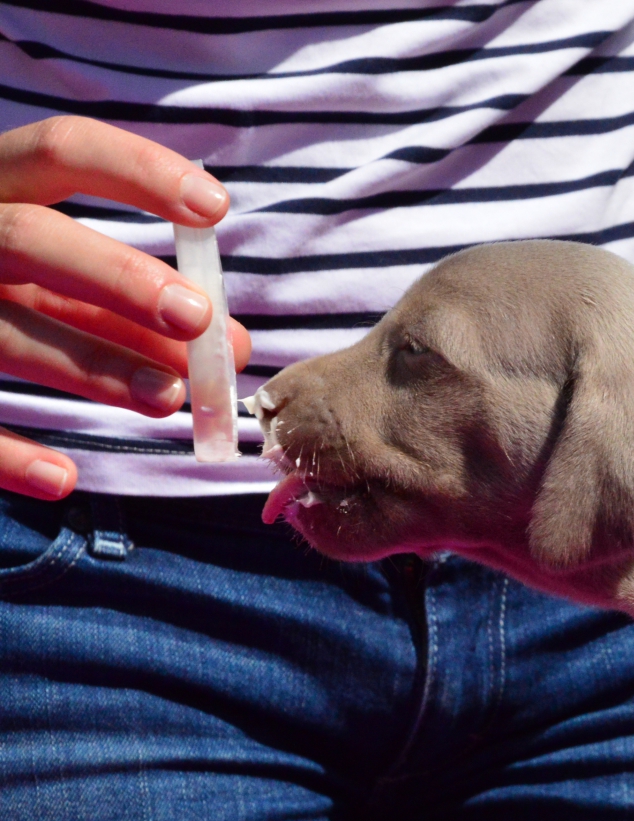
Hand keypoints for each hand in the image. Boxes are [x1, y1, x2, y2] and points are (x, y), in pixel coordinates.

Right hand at [0, 116, 251, 498]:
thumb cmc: (4, 292)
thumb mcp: (53, 279)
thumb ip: (135, 303)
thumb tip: (233, 344)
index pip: (60, 151)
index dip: (139, 171)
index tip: (217, 207)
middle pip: (27, 238)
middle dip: (115, 276)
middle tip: (198, 318)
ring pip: (3, 332)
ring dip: (92, 367)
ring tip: (170, 397)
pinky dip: (5, 454)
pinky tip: (63, 477)